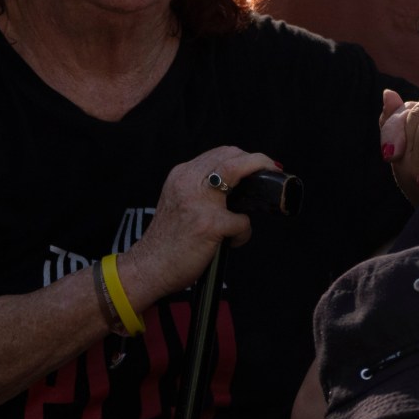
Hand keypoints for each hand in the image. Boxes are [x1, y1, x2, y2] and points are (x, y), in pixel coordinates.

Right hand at [122, 146, 279, 304]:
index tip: (263, 165)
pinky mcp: (210, 224)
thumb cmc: (168, 239)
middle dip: (259, 163)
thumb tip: (237, 183)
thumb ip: (201, 188)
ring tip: (251, 210)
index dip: (247, 157)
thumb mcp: (179, 201)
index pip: (221, 152)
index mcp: (181, 175)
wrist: (148, 267)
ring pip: (241, 172)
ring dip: (256, 192)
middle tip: (271, 176)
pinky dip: (242, 234)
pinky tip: (231, 242)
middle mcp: (188, 182)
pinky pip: (243, 222)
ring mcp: (199, 202)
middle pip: (234, 156)